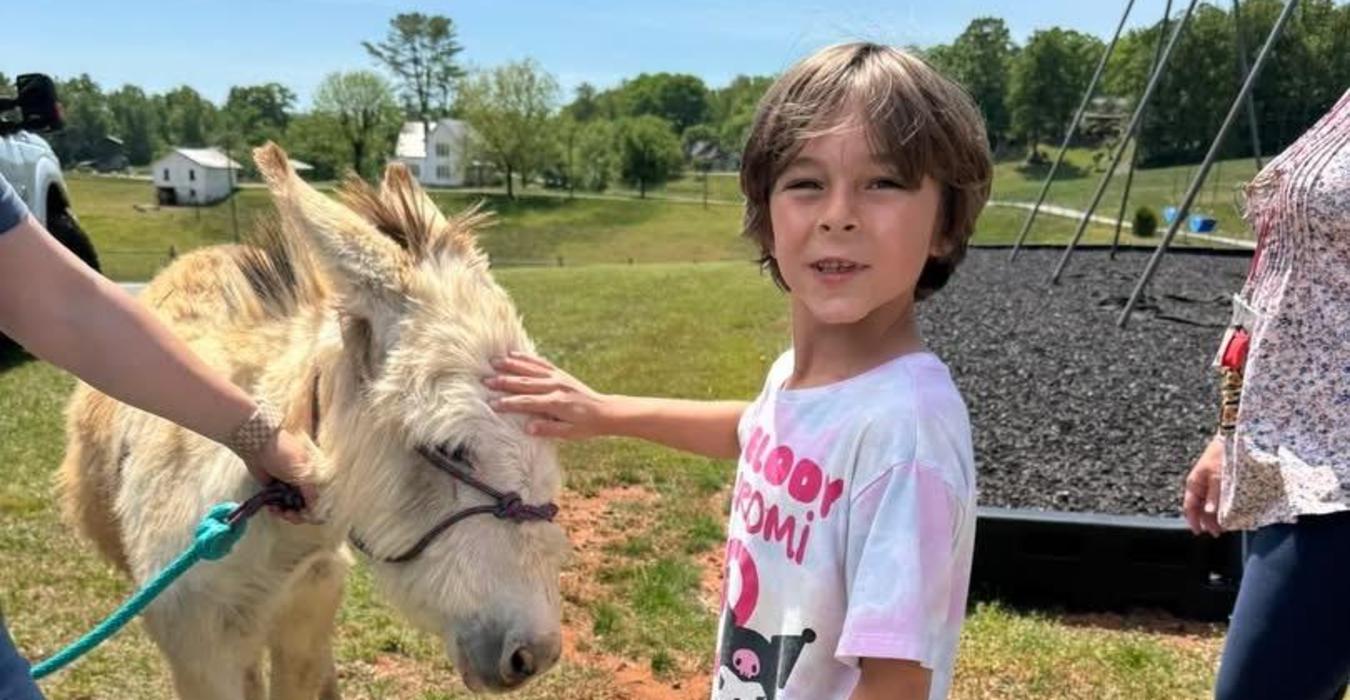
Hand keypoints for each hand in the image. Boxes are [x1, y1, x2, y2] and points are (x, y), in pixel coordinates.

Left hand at [243, 429, 321, 523]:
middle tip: (287, 514)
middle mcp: (302, 484)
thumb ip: (311, 494)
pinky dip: (276, 509)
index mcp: (313, 478)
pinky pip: (278, 504)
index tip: (301, 514)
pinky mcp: (274, 489)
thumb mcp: (303, 473)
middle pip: (304, 507)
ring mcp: (288, 487)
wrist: (259, 445)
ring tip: (276, 510)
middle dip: (296, 514)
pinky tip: (271, 508)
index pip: (318, 501)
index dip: (311, 511)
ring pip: (291, 508)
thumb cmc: (284, 454)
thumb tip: (316, 511)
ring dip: (285, 512)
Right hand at [484, 352, 611, 439]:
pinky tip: (514, 354)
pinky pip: (540, 363)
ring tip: (494, 362)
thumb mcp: (569, 433)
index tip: (493, 404)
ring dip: (511, 365)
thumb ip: (548, 430)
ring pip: (530, 369)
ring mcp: (557, 377)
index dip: (510, 403)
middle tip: (485, 380)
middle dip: (504, 381)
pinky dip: (527, 358)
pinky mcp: (559, 373)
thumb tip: (528, 428)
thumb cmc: (586, 426)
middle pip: (525, 383)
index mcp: (556, 403)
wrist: (604, 411)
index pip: (528, 402)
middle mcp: (555, 387)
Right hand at [1183, 435, 1224, 536]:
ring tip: (1226, 523)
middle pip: (1200, 507)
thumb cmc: (1221, 454)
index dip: (1193, 521)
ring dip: (1216, 514)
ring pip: (1210, 503)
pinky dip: (1223, 505)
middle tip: (1218, 531)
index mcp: (1194, 484)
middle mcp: (1200, 484)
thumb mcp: (1218, 477)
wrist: (1232, 436)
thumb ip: (1214, 496)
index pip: (1189, 507)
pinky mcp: (1220, 479)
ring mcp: (1210, 482)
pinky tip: (1231, 510)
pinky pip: (1218, 497)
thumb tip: (1208, 512)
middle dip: (1208, 520)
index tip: (1200, 532)